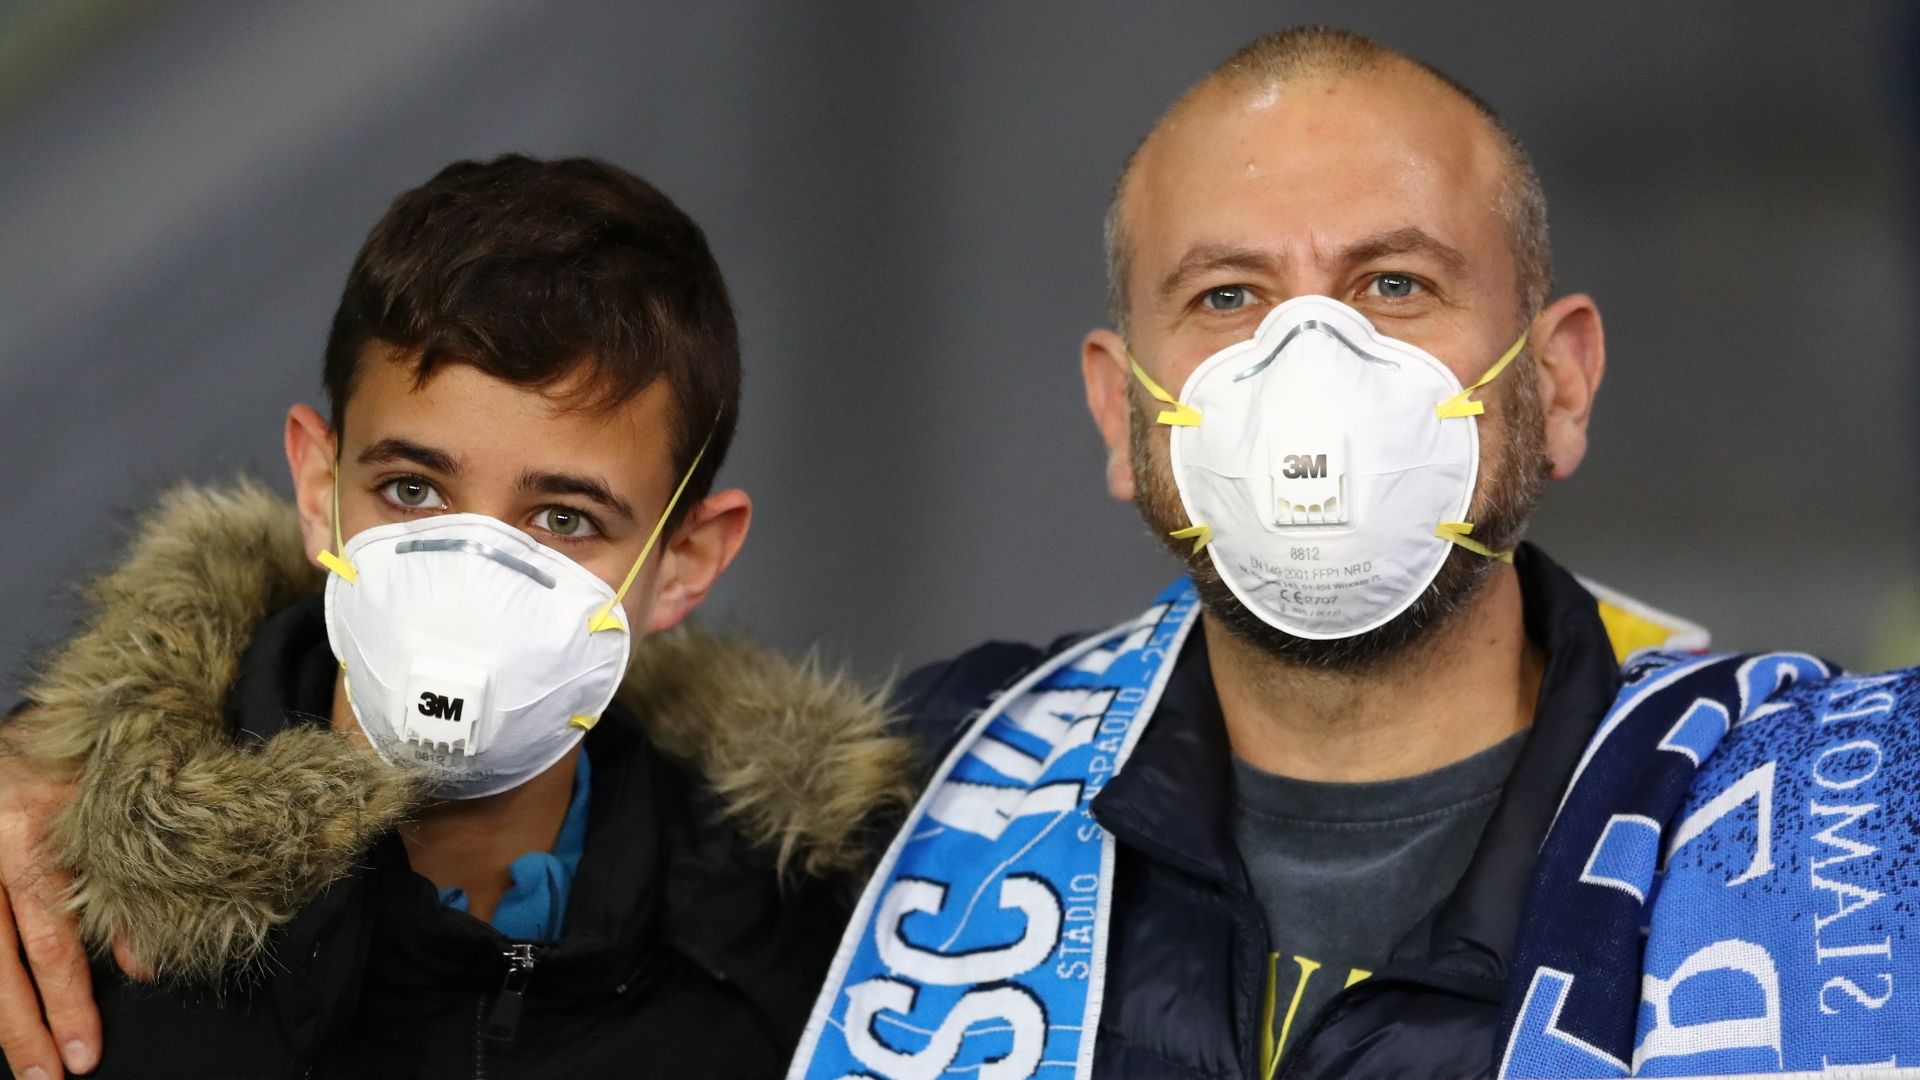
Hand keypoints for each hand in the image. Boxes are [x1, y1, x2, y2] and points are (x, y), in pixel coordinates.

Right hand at [0, 755, 96, 1077]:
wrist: (15, 731)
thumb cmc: (71, 769)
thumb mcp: (109, 812)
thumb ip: (124, 886)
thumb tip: (143, 967)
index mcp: (37, 839)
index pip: (52, 940)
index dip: (68, 1002)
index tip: (84, 1055)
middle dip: (23, 1028)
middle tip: (48, 1079)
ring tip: (20, 1069)